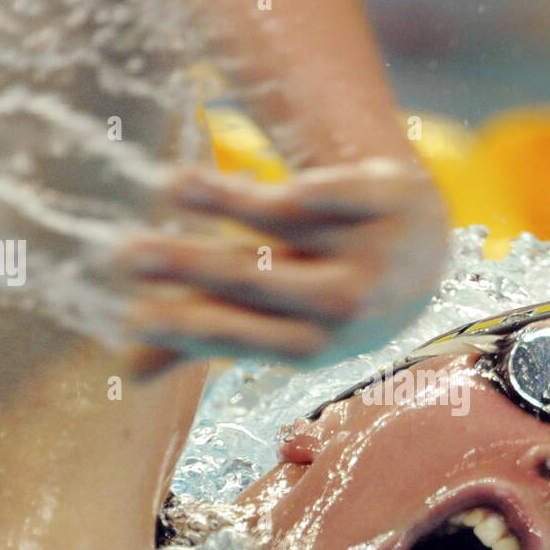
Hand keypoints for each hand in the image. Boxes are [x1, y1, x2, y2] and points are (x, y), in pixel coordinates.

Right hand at [118, 157, 448, 377]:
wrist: (423, 247)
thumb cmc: (328, 289)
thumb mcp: (276, 319)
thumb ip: (206, 336)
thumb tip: (131, 373)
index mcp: (310, 344)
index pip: (238, 335)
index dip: (186, 326)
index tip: (131, 314)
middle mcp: (346, 305)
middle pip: (258, 280)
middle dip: (190, 265)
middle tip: (126, 250)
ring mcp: (374, 250)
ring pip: (290, 225)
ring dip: (228, 206)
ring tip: (171, 185)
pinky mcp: (392, 197)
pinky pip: (341, 192)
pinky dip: (309, 188)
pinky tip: (253, 176)